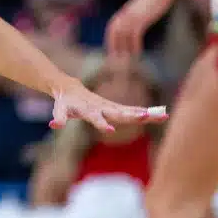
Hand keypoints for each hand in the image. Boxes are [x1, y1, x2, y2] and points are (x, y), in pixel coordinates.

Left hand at [49, 78, 168, 131]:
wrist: (70, 87)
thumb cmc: (65, 101)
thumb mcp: (59, 109)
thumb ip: (58, 117)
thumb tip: (54, 125)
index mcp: (88, 109)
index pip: (95, 117)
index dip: (101, 123)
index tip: (110, 130)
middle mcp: (102, 107)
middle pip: (119, 112)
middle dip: (133, 115)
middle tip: (148, 117)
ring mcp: (110, 106)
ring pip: (129, 110)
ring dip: (145, 113)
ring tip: (163, 115)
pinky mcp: (114, 107)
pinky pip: (131, 110)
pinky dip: (144, 112)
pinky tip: (160, 115)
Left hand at [106, 0, 168, 57]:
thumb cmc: (153, 1)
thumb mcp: (139, 9)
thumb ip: (133, 17)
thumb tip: (132, 25)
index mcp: (123, 12)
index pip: (111, 28)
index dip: (110, 40)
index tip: (111, 51)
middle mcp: (124, 15)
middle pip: (113, 33)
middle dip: (113, 46)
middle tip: (114, 60)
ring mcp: (131, 17)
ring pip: (122, 36)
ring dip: (123, 49)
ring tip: (125, 61)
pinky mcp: (141, 19)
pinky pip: (134, 36)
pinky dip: (134, 46)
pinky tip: (137, 54)